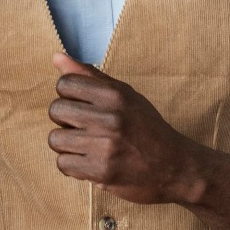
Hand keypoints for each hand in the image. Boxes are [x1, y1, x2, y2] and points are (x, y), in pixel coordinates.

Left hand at [47, 54, 202, 203]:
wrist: (175, 166)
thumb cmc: (146, 127)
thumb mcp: (125, 95)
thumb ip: (90, 76)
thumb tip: (56, 57)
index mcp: (116, 95)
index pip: (65, 83)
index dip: (68, 95)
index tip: (81, 105)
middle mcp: (110, 118)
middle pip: (56, 110)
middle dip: (65, 120)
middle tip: (83, 128)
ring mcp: (105, 146)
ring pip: (55, 139)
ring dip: (66, 145)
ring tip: (85, 146)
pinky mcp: (101, 172)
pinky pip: (63, 164)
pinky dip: (72, 165)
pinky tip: (88, 162)